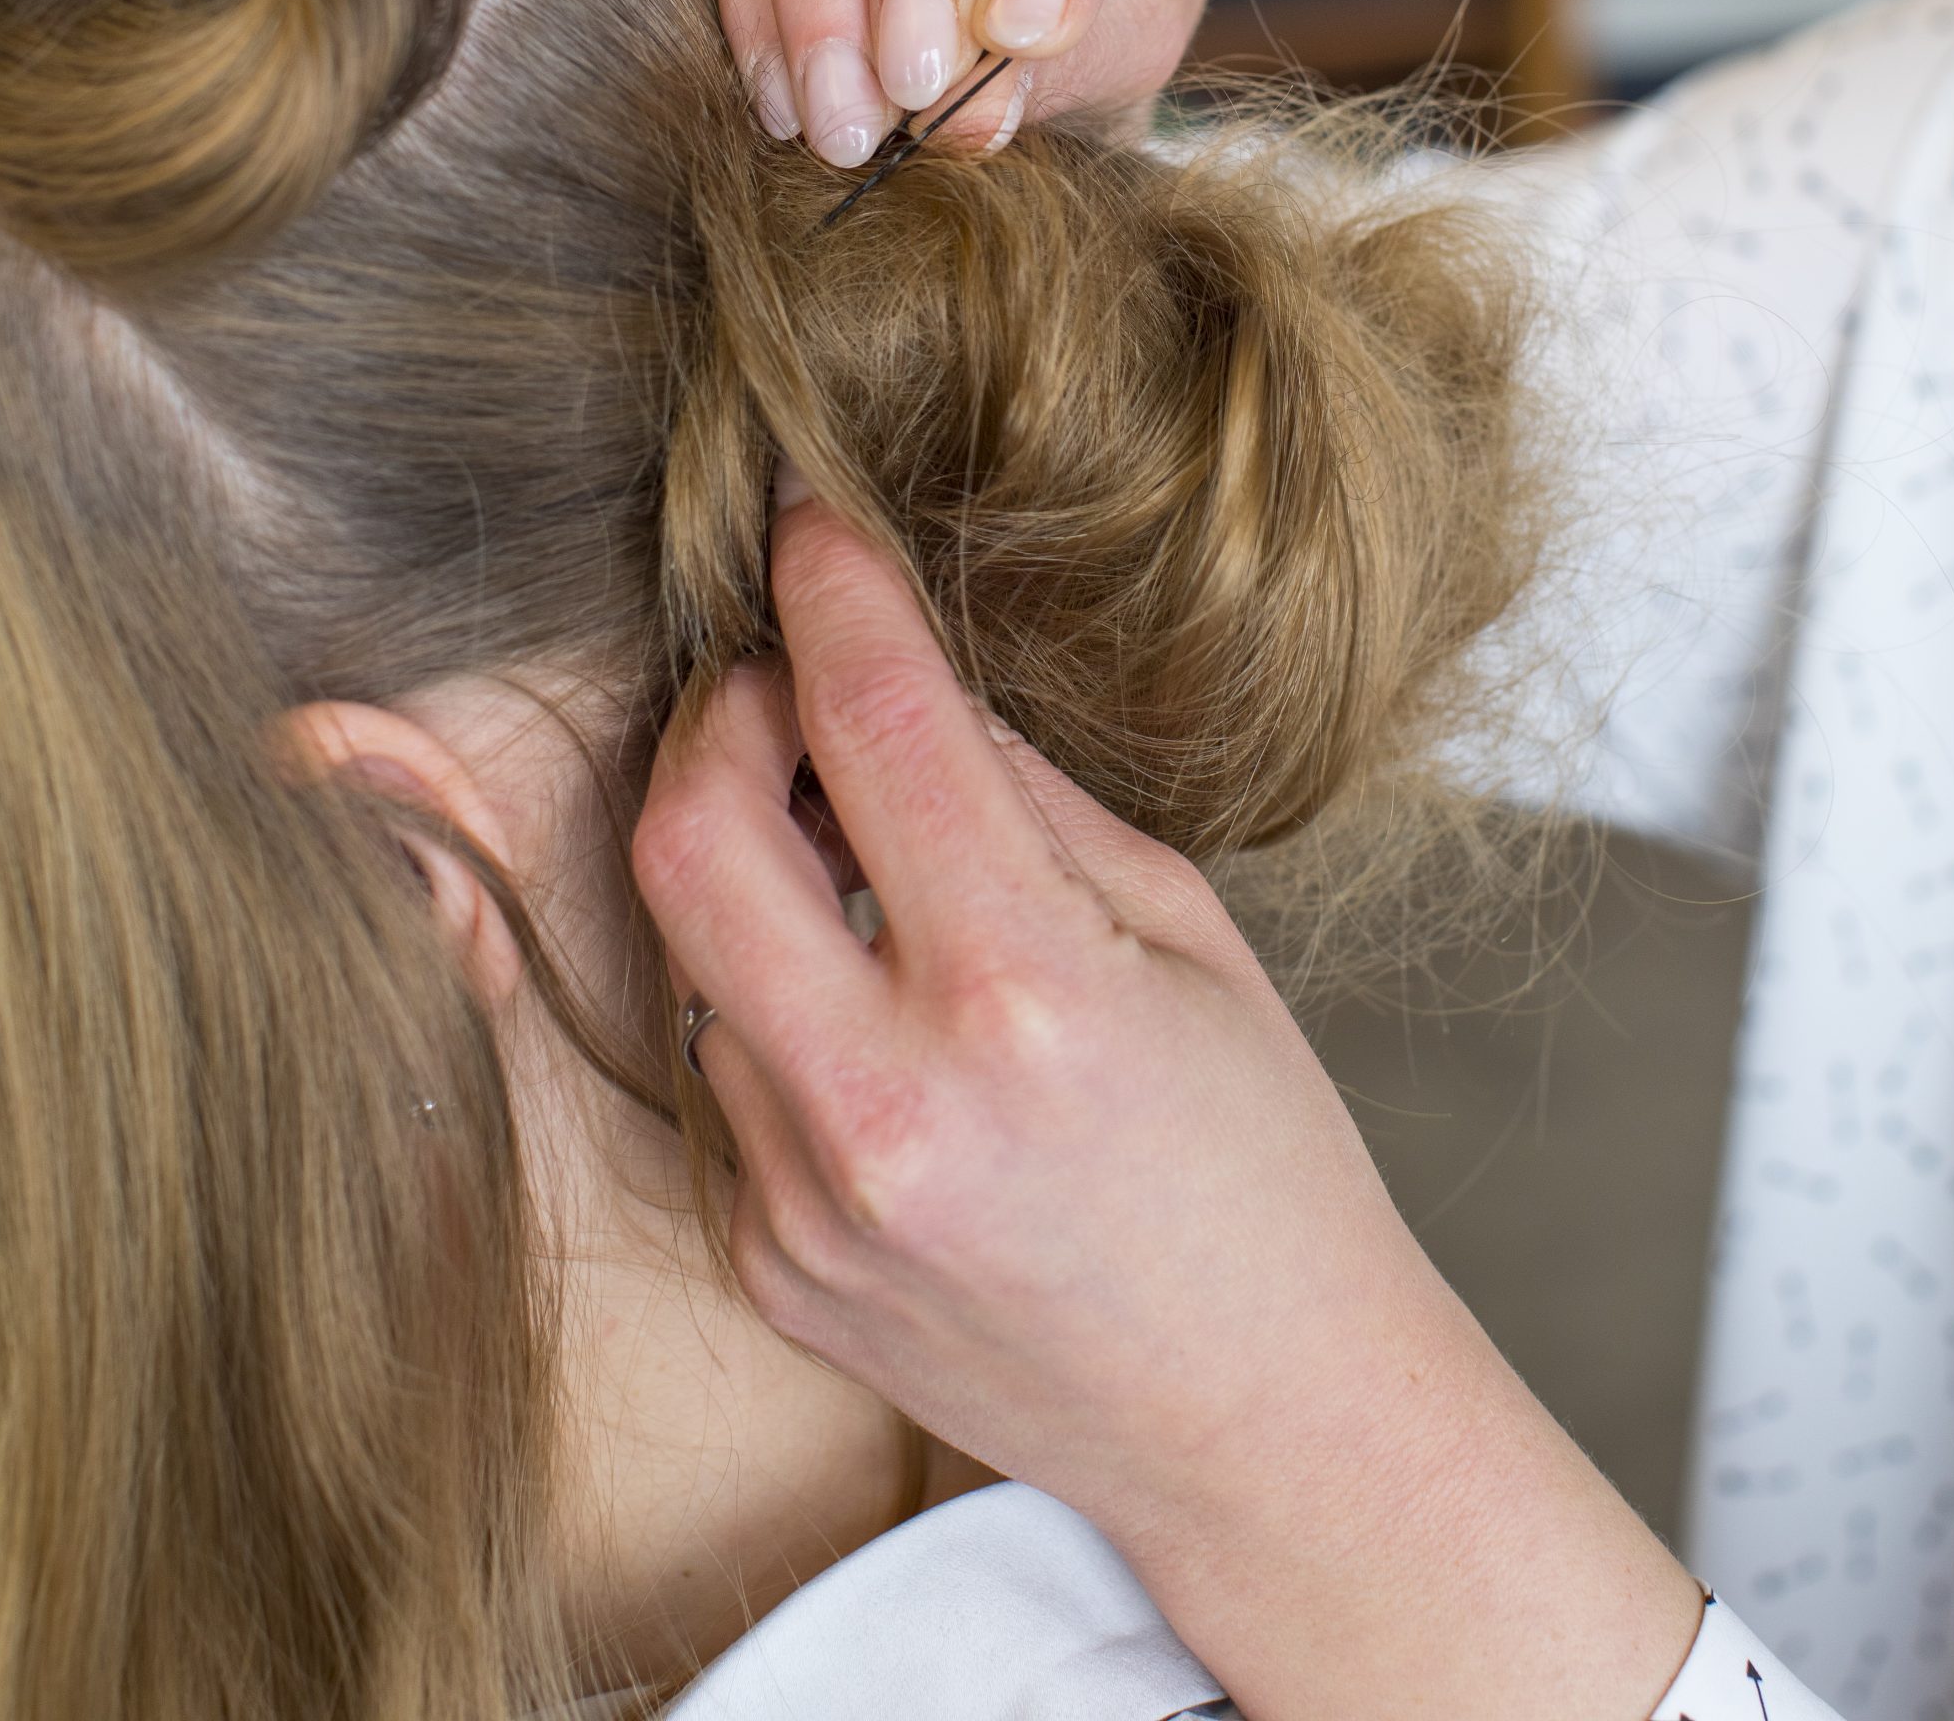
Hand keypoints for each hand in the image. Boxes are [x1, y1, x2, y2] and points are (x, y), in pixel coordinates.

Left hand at [633, 494, 1699, 1720]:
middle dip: (723, 713)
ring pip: (690, 947)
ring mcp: (807, 1205)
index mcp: (1025, 997)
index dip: (829, 584)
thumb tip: (893, 671)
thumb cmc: (1260, 1163)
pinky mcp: (768, 1266)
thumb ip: (1019, 795)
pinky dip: (776, 1000)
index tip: (808, 520)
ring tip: (859, 866)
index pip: (872, 720)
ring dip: (748, 864)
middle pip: (686, 829)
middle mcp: (889, 1108)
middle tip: (793, 690)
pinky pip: (722, 1067)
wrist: (1267, 1431)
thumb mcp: (1184, 933)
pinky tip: (881, 1020)